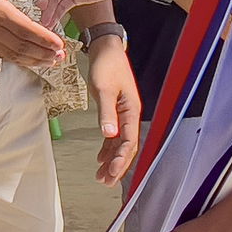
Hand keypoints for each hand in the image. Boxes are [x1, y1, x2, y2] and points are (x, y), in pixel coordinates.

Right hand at [0, 0, 65, 69]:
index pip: (26, 30)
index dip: (45, 39)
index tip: (60, 44)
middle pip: (22, 47)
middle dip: (44, 53)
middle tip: (61, 56)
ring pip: (12, 55)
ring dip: (34, 60)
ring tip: (51, 61)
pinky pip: (2, 54)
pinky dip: (19, 58)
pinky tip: (31, 59)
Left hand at [87, 38, 139, 184]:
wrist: (106, 48)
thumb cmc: (107, 65)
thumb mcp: (104, 88)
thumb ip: (107, 112)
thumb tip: (109, 135)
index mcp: (131, 110)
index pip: (129, 141)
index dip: (122, 159)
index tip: (112, 173)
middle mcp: (130, 115)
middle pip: (127, 146)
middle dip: (118, 165)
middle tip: (106, 182)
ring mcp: (123, 114)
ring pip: (119, 143)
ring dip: (112, 159)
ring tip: (101, 176)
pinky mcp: (115, 110)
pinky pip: (113, 135)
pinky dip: (108, 147)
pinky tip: (100, 158)